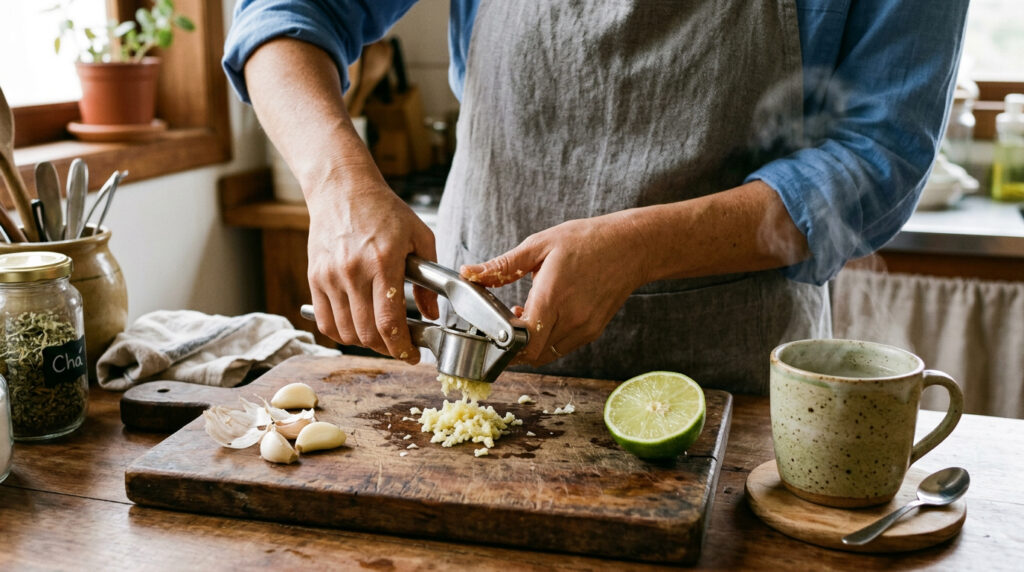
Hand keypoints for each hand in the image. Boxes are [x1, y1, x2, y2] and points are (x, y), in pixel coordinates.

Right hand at [306, 176, 438, 362]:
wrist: (342, 189)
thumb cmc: (383, 210)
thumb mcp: (420, 237)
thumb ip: (428, 280)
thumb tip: (431, 313)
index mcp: (383, 262)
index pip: (389, 322)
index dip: (401, 347)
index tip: (412, 355)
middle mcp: (353, 272)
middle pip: (367, 333)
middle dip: (387, 349)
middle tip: (400, 346)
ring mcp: (330, 277)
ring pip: (346, 332)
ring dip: (365, 343)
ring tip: (380, 336)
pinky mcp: (314, 278)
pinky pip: (325, 322)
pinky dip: (342, 334)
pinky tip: (356, 328)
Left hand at [460, 211, 651, 366]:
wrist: (630, 247)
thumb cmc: (585, 241)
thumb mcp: (538, 245)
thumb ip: (502, 266)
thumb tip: (469, 272)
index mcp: (553, 296)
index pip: (524, 340)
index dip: (504, 343)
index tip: (493, 331)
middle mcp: (571, 318)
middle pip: (533, 354)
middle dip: (513, 347)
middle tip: (503, 326)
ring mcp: (585, 328)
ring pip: (548, 354)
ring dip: (531, 345)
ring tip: (525, 317)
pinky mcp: (593, 331)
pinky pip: (563, 347)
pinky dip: (548, 341)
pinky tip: (544, 317)